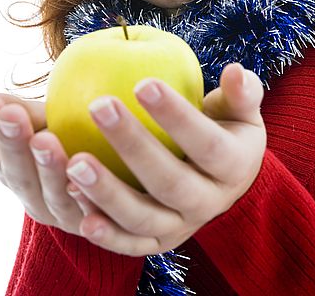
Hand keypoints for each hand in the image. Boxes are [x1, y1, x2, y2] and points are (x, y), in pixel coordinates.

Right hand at [0, 92, 96, 234]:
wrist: (124, 176)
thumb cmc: (79, 137)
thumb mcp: (51, 122)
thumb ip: (21, 112)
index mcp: (16, 173)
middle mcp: (36, 199)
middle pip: (19, 176)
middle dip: (13, 144)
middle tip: (11, 114)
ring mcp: (67, 216)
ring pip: (54, 195)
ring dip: (47, 168)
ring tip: (45, 139)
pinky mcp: (103, 225)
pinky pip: (94, 212)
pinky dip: (85, 199)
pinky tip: (82, 181)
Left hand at [65, 63, 265, 255]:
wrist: (226, 182)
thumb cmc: (226, 131)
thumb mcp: (241, 111)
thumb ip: (241, 92)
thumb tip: (235, 71)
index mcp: (234, 167)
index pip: (206, 143)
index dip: (176, 116)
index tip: (143, 83)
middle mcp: (208, 203)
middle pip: (169, 180)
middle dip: (132, 144)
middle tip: (99, 106)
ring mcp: (181, 227)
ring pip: (142, 217)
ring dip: (106, 192)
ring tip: (74, 161)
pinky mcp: (157, 243)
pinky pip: (127, 242)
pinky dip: (103, 230)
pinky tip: (73, 198)